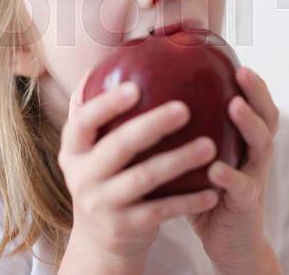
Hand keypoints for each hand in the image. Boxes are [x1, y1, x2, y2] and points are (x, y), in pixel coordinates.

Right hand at [57, 72, 219, 273]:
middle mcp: (83, 175)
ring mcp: (102, 204)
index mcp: (75, 148)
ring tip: (209, 145)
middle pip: (117, 148)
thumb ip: (104, 109)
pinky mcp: (125, 227)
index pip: (83, 120)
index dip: (106, 104)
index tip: (134, 88)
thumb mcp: (95, 147)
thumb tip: (129, 49)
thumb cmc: (108, 176)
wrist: (102, 239)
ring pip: (143, 179)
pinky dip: (188, 201)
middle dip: (150, 126)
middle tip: (184, 109)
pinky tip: (213, 190)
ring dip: (178, 161)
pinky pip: (161, 211)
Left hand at [187, 66, 281, 274]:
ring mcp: (255, 178)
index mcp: (246, 142)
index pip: (256, 104)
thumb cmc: (208, 193)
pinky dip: (229, 176)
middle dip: (258, 92)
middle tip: (243, 72)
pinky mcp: (247, 205)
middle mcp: (256, 155)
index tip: (236, 55)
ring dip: (249, 124)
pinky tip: (214, 168)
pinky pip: (241, 187)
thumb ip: (188, 132)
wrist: (228, 242)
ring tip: (234, 106)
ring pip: (262, 146)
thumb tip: (152, 97)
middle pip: (268, 117)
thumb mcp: (200, 158)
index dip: (251, 81)